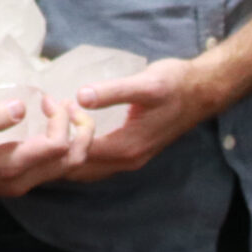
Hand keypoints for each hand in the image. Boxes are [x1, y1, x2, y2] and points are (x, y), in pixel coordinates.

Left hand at [68, 57, 230, 181]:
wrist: (202, 90)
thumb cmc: (175, 84)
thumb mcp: (145, 84)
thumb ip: (113, 92)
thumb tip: (81, 96)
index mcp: (127, 148)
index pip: (79, 155)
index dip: (61, 132)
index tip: (54, 103)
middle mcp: (127, 161)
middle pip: (79, 168)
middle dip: (58, 143)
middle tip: (49, 107)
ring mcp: (130, 159)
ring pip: (86, 167)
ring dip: (67, 147)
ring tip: (55, 114)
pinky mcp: (130, 151)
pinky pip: (96, 161)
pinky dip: (78, 149)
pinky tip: (70, 125)